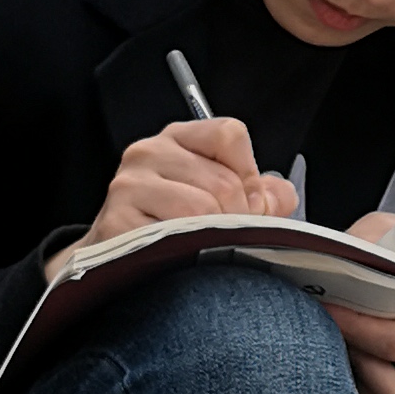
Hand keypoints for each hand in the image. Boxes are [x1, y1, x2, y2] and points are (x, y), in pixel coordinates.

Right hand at [52, 118, 297, 278]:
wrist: (113, 258)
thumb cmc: (170, 225)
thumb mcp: (214, 197)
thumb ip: (257, 193)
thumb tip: (280, 196)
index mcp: (177, 138)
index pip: (230, 135)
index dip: (250, 174)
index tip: (247, 203)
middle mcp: (148, 152)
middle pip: (224, 181)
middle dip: (239, 219)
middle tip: (230, 238)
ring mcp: (129, 185)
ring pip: (202, 210)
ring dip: (216, 238)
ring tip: (205, 249)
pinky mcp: (117, 221)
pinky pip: (174, 238)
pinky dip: (189, 253)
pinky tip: (182, 258)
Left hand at [338, 217, 394, 393]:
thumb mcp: (392, 230)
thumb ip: (362, 247)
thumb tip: (322, 266)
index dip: (355, 329)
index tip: (326, 310)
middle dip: (353, 353)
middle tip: (327, 329)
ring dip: (363, 377)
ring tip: (344, 344)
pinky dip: (369, 384)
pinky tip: (355, 356)